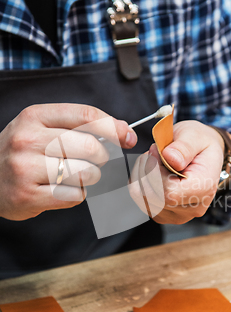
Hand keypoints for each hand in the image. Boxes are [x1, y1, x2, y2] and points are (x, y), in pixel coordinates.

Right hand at [0, 104, 136, 220]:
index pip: (86, 116)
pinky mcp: (28, 195)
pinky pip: (75, 196)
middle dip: (102, 157)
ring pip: (86, 173)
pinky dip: (77, 194)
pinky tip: (62, 189)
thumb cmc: (23, 151)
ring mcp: (26, 168)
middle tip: (94, 161)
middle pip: (91, 147)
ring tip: (77, 175)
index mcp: (34, 116)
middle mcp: (28, 139)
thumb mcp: (43, 127)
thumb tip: (124, 132)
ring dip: (91, 177)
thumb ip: (80, 126)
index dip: (114, 127)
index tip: (126, 137)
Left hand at [129, 120, 223, 223]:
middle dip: (147, 170)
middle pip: (153, 196)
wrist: (202, 154)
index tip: (157, 151)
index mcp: (204, 189)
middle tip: (155, 151)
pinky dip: (140, 182)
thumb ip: (184, 147)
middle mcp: (192, 208)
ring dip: (141, 174)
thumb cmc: (200, 144)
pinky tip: (151, 171)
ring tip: (154, 159)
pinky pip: (140, 200)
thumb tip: (170, 158)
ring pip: (142, 198)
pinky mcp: (163, 214)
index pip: (169, 192)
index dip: (155, 170)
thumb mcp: (195, 136)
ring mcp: (177, 215)